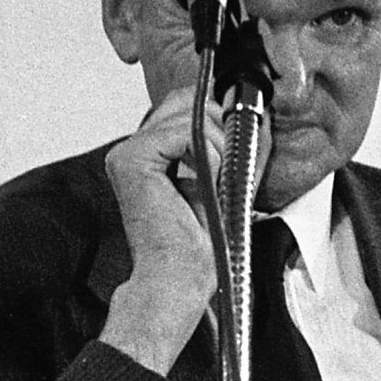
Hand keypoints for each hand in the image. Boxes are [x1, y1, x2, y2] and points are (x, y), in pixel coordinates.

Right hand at [100, 87, 238, 375]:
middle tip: (226, 171)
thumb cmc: (199, 243)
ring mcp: (126, 153)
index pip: (184, 105)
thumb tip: (253, 108)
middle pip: (186, 101)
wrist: (178, 279)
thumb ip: (228, 141)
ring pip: (191, 115)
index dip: (216, 119)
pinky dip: (209, 158)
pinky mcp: (131, 160)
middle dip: (221, 128)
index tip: (233, 152)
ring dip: (219, 149)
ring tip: (214, 185)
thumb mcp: (224, 179)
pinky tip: (204, 185)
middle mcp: (131, 150)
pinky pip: (187, 134)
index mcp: (148, 155)